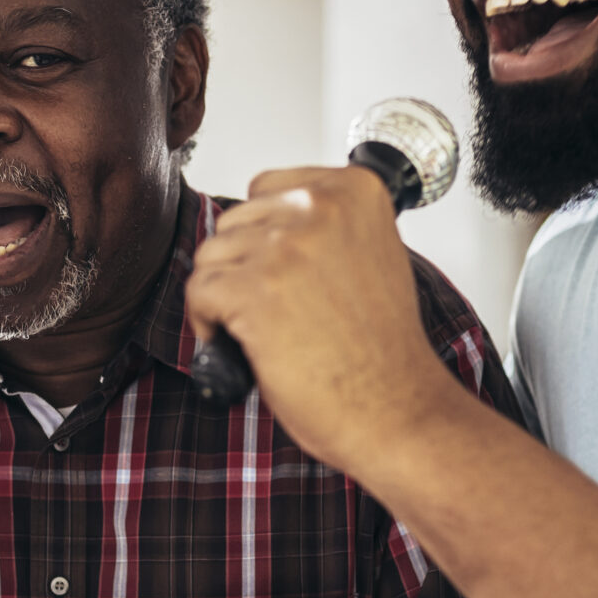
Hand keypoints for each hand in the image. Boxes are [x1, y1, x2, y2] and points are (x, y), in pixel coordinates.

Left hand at [181, 165, 461, 473]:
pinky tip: (241, 346)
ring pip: (211, 256)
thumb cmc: (384, 350)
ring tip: (257, 329)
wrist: (397, 408)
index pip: (267, 189)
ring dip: (223, 296)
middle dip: (241, 267)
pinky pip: (200, 291)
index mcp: (355, 190)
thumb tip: (271, 226)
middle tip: (269, 309)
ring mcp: (286, 248)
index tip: (278, 272)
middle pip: (234, 221)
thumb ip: (329, 228)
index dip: (264, 237)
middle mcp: (320, 209)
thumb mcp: (374, 256)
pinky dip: (208, 323)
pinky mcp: (255, 291)